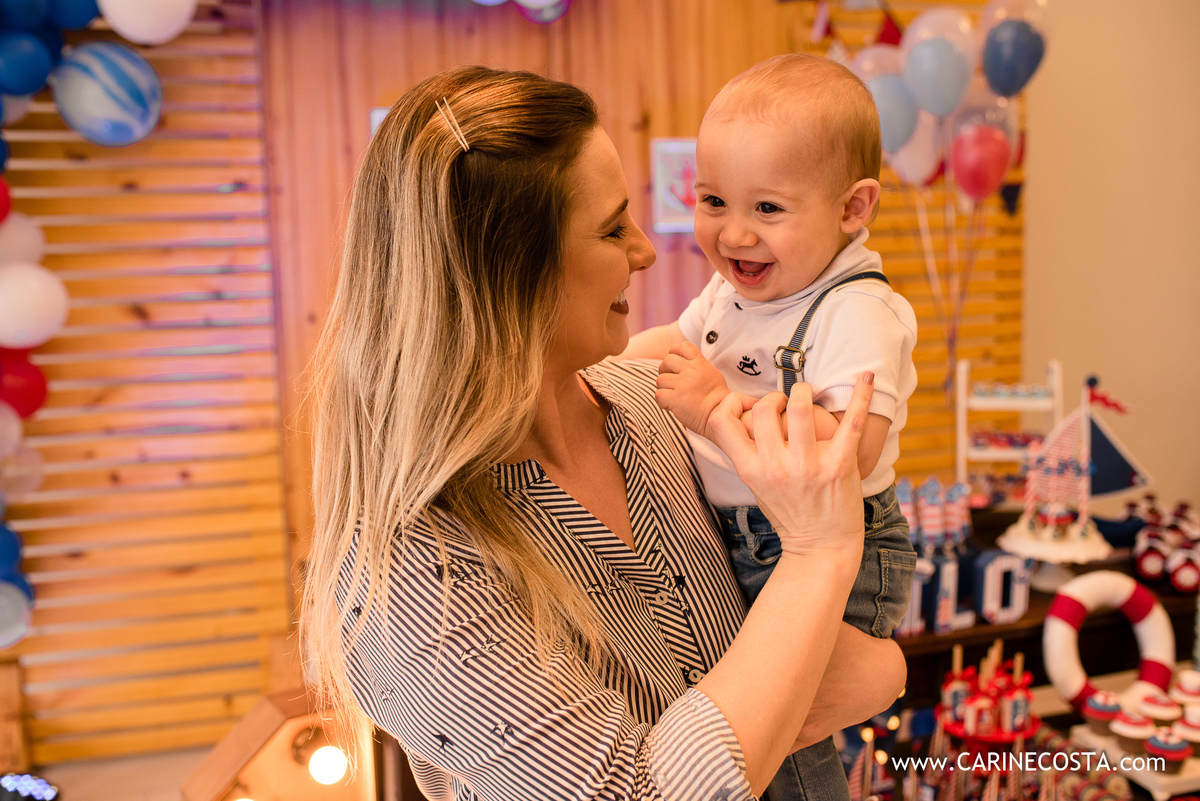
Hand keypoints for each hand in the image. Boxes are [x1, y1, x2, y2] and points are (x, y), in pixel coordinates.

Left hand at [654, 341, 730, 438]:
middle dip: (665, 370)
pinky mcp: (675, 399)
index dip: (675, 353)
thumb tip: (681, 359)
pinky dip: (662, 401)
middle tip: (671, 381)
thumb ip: (697, 364)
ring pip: (660, 379)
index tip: (675, 365)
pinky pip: (658, 395)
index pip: (682, 346)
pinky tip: (671, 405)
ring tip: (673, 395)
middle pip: (667, 360)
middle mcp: (691, 371)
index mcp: (700, 363)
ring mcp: (682, 384)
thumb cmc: (716, 397)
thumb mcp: (711, 373)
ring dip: (664, 388)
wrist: (719, 415)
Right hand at [706, 372, 874, 558]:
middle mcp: (776, 467)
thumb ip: (748, 456)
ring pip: (802, 407)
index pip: (722, 422)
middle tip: (785, 403)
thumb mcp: (757, 488)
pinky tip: (867, 377)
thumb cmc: (789, 514)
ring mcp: (808, 466)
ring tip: (808, 395)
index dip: (730, 403)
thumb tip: (744, 418)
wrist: (820, 548)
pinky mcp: (840, 466)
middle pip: (765, 410)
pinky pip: (852, 422)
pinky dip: (862, 395)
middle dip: (775, 397)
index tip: (748, 404)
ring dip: (805, 392)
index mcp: (750, 470)